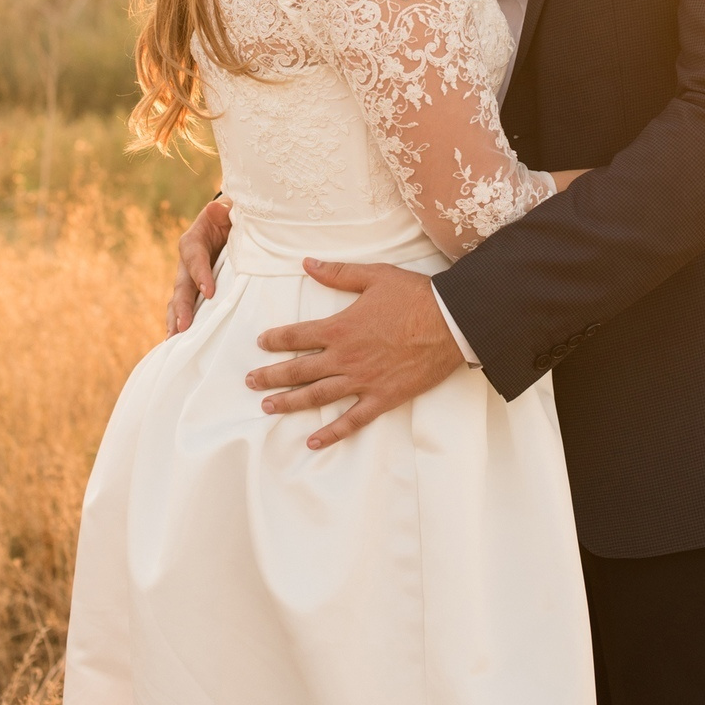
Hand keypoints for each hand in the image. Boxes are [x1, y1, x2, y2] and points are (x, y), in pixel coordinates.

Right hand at [169, 196, 233, 334]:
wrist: (230, 221)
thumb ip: (222, 211)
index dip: (200, 275)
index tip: (209, 292)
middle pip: (181, 285)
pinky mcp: (196, 289)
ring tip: (174, 340)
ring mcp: (189, 277)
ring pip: (178, 300)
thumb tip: (216, 208)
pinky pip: (187, 306)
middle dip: (182, 307)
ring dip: (176, 320)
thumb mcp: (228, 209)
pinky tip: (178, 343)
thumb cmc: (232, 215)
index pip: (194, 258)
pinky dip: (181, 323)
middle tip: (183, 327)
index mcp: (193, 240)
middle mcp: (187, 262)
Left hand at [248, 262, 464, 447]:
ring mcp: (362, 381)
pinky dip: (332, 432)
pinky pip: (352, 420)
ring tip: (268, 407)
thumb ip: (338, 273)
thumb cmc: (416, 297)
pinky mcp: (383, 397)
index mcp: (340, 328)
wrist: (452, 322)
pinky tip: (314, 441)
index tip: (261, 343)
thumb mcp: (376, 276)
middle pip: (298, 370)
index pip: (296, 336)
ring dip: (290, 402)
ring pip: (317, 396)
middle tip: (251, 382)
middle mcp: (345, 358)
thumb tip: (307, 264)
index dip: (275, 340)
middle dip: (270, 376)